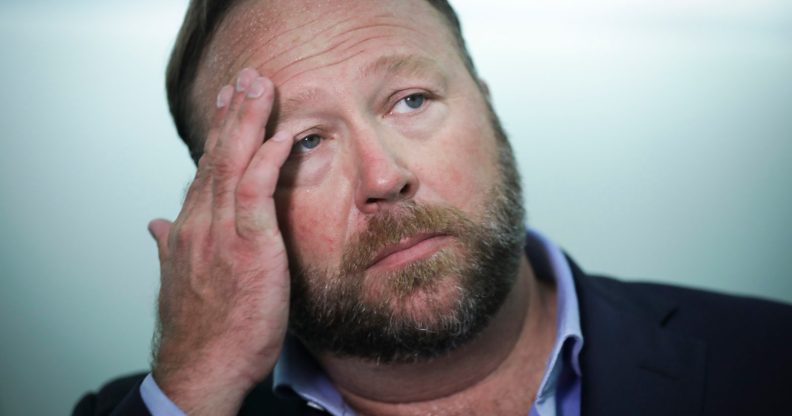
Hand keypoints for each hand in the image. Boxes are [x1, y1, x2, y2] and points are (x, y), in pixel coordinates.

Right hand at [147, 68, 292, 414]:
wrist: (201, 369)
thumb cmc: (201, 330)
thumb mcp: (181, 281)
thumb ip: (169, 247)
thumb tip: (154, 225)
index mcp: (190, 230)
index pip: (206, 171)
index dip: (219, 135)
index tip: (228, 106)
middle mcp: (201, 224)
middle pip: (217, 157)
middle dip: (233, 114)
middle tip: (247, 79)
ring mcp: (222, 233)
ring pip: (233, 165)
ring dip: (248, 122)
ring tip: (260, 88)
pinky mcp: (248, 247)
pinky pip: (257, 194)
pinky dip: (266, 162)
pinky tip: (278, 137)